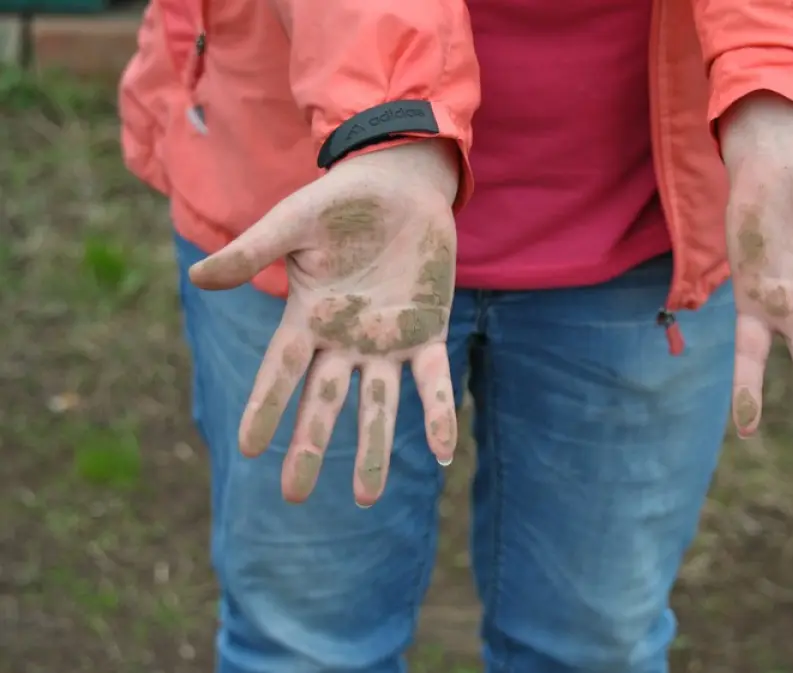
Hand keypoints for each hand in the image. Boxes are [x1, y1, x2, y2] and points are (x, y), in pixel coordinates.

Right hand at [188, 140, 460, 505]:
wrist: (401, 185)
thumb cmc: (340, 203)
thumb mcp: (293, 224)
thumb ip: (253, 253)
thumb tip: (199, 278)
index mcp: (308, 318)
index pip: (281, 371)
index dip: (266, 407)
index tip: (247, 448)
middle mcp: (345, 340)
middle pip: (324, 401)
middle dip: (310, 446)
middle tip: (294, 496)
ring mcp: (388, 342)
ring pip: (378, 404)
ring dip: (372, 449)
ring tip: (367, 498)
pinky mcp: (428, 333)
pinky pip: (433, 382)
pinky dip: (438, 414)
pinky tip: (443, 451)